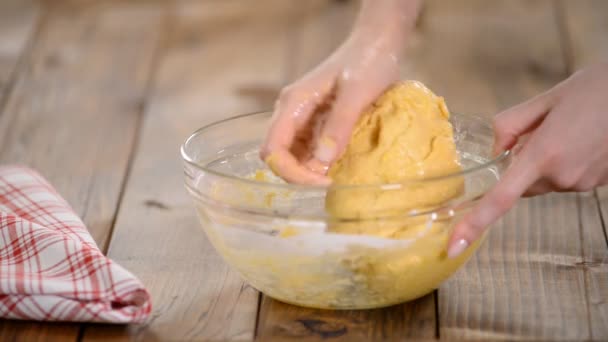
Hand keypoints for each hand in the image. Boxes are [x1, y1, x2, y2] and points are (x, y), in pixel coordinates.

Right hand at [260, 0, 419, 184]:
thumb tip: (322, 162)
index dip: (291, 172)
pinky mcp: (313, 121)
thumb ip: (339, 126)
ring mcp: (300, 117)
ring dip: (306, 171)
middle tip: (330, 181)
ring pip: (290, 155)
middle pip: (277, 155)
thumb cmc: (367, 62)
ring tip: (334, 176)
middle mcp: (290, 111)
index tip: (323, 181)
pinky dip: (316, 163)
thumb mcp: (357, 94)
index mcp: (293, 103)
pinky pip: (306, 149)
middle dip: (298, 175)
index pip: (273, 149)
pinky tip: (336, 164)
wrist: (376, 43)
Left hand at [448, 62, 607, 257]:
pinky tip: (582, 138)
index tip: (454, 246)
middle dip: (522, 164)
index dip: (474, 224)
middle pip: (522, 185)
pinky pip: (567, 179)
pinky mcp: (597, 184)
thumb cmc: (592, 90)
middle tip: (543, 130)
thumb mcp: (544, 100)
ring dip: (546, 161)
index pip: (500, 199)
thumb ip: (509, 126)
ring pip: (545, 181)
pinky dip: (566, 162)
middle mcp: (562, 177)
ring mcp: (582, 184)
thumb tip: (496, 153)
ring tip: (569, 130)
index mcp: (543, 156)